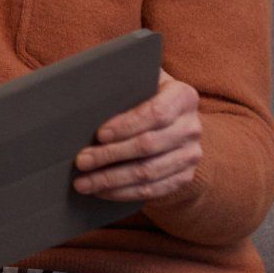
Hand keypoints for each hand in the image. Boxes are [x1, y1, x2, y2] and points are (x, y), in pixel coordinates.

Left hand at [73, 69, 201, 200]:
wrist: (173, 119)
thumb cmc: (145, 93)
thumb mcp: (140, 80)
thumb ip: (123, 81)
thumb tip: (86, 86)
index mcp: (183, 96)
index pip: (155, 113)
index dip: (126, 125)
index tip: (99, 134)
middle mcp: (192, 127)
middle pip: (148, 145)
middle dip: (110, 155)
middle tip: (81, 160)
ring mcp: (191, 155)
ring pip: (148, 173)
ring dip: (111, 179)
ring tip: (84, 182)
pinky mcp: (185, 177)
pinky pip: (153, 190)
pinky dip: (124, 192)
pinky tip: (101, 191)